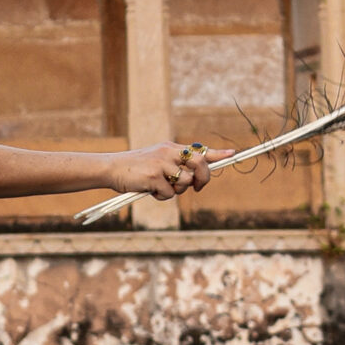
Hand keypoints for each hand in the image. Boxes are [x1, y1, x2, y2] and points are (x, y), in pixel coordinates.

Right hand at [105, 143, 235, 200]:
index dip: (218, 153)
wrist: (112, 168)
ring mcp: (161, 164)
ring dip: (177, 190)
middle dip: (203, 178)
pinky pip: (169, 194)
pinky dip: (162, 197)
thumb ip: (175, 165)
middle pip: (200, 164)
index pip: (199, 149)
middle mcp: (169, 153)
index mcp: (171, 148)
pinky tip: (150, 191)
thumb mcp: (157, 161)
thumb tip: (195, 179)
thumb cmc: (136, 168)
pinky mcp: (154, 177)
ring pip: (185, 183)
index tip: (233, 154)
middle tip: (197, 187)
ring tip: (160, 188)